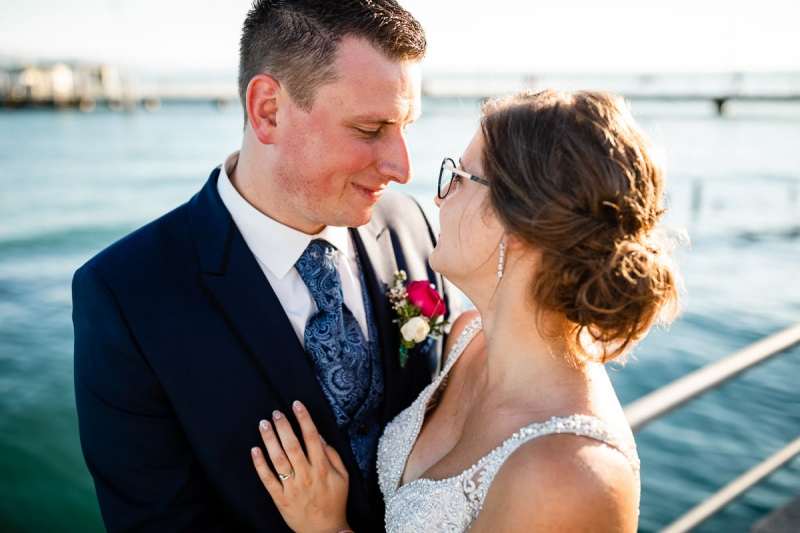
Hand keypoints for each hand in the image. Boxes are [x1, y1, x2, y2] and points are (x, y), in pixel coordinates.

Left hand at [251, 400, 350, 532]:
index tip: (296, 405)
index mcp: (322, 468)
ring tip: (264, 424)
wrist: (325, 531)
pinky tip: (255, 450)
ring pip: (278, 459)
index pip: (312, 438)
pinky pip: (268, 479)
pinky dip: (260, 465)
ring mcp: (292, 487)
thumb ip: (333, 455)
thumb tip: (320, 436)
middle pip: (292, 446)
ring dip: (270, 440)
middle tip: (276, 412)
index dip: (304, 419)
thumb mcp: (343, 477)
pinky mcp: (280, 498)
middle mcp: (306, 475)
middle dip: (284, 426)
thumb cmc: (335, 501)